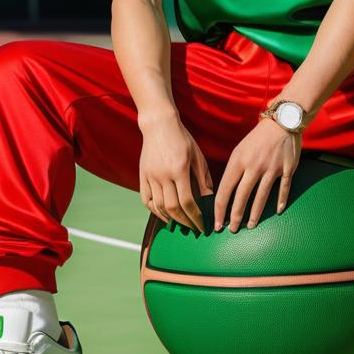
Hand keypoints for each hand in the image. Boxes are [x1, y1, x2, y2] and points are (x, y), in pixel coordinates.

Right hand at [139, 113, 212, 234]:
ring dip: (171, 219)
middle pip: (172, 208)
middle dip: (185, 222)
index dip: (195, 217)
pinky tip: (164, 216)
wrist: (159, 125)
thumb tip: (210, 199)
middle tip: (194, 228)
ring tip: (182, 223)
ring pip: (158, 206)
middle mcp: (163, 175)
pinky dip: (155, 211)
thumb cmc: (182, 138)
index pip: (187, 202)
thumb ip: (203, 178)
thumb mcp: (197, 156)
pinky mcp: (143, 175)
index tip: (202, 226)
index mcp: (179, 170)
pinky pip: (146, 199)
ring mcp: (151, 176)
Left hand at [214, 117, 301, 232]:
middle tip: (232, 229)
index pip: (225, 189)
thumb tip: (225, 192)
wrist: (282, 121)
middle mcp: (254, 166)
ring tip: (250, 225)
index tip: (217, 223)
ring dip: (255, 214)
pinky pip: (283, 188)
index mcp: (239, 161)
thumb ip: (234, 170)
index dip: (220, 208)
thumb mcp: (239, 150)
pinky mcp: (287, 169)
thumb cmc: (257, 138)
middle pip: (242, 196)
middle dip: (235, 216)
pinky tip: (277, 211)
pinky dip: (281, 200)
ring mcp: (272, 168)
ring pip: (261, 196)